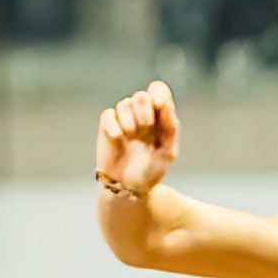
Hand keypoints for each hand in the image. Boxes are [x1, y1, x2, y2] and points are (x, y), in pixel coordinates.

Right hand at [96, 80, 181, 197]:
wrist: (130, 187)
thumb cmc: (152, 169)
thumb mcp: (167, 152)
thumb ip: (170, 128)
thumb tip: (164, 104)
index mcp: (160, 117)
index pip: (158, 90)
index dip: (158, 92)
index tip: (159, 103)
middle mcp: (141, 114)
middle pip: (141, 96)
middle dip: (144, 112)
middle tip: (145, 129)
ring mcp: (123, 119)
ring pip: (124, 103)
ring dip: (130, 121)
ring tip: (131, 137)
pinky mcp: (107, 126)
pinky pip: (108, 114)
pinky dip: (113, 125)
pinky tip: (117, 137)